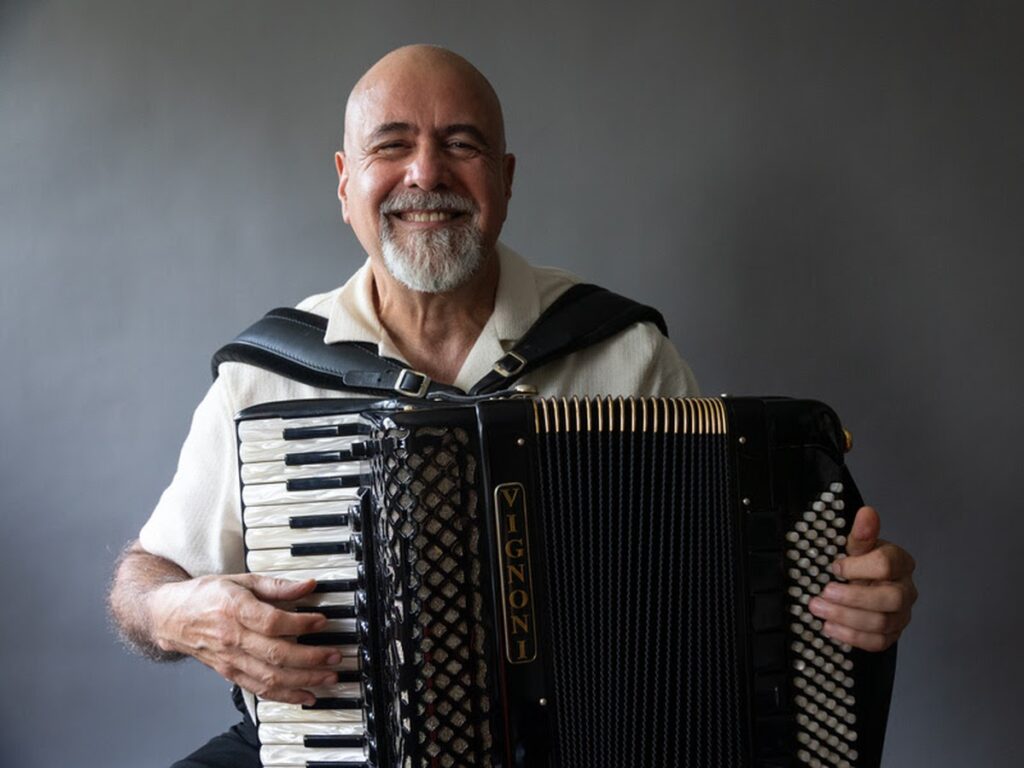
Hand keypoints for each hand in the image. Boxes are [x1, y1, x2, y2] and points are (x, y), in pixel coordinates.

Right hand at [148, 574, 341, 703]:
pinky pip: (259, 689)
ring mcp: (230, 660)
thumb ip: (277, 585)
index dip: (301, 623)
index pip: (273, 622)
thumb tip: (309, 585)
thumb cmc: (206, 595)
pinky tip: (307, 694)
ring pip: (270, 677)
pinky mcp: (229, 674)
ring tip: (329, 676)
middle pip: (276, 654)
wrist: (172, 617)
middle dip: (311, 658)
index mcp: (235, 609)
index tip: (322, 621)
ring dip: (303, 680)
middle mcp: (232, 638)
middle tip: (335, 654)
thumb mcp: (241, 580)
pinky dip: (285, 695)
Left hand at [808, 506, 916, 651]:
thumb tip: (866, 512)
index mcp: (901, 563)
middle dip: (852, 598)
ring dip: (846, 618)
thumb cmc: (861, 563)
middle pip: (890, 599)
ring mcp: (902, 615)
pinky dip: (852, 637)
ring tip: (819, 610)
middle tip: (823, 593)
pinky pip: (878, 642)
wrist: (865, 584)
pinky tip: (830, 627)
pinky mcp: (892, 634)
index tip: (835, 567)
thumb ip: (862, 533)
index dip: (857, 567)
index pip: (886, 564)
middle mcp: (907, 590)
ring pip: (882, 623)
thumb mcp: (857, 546)